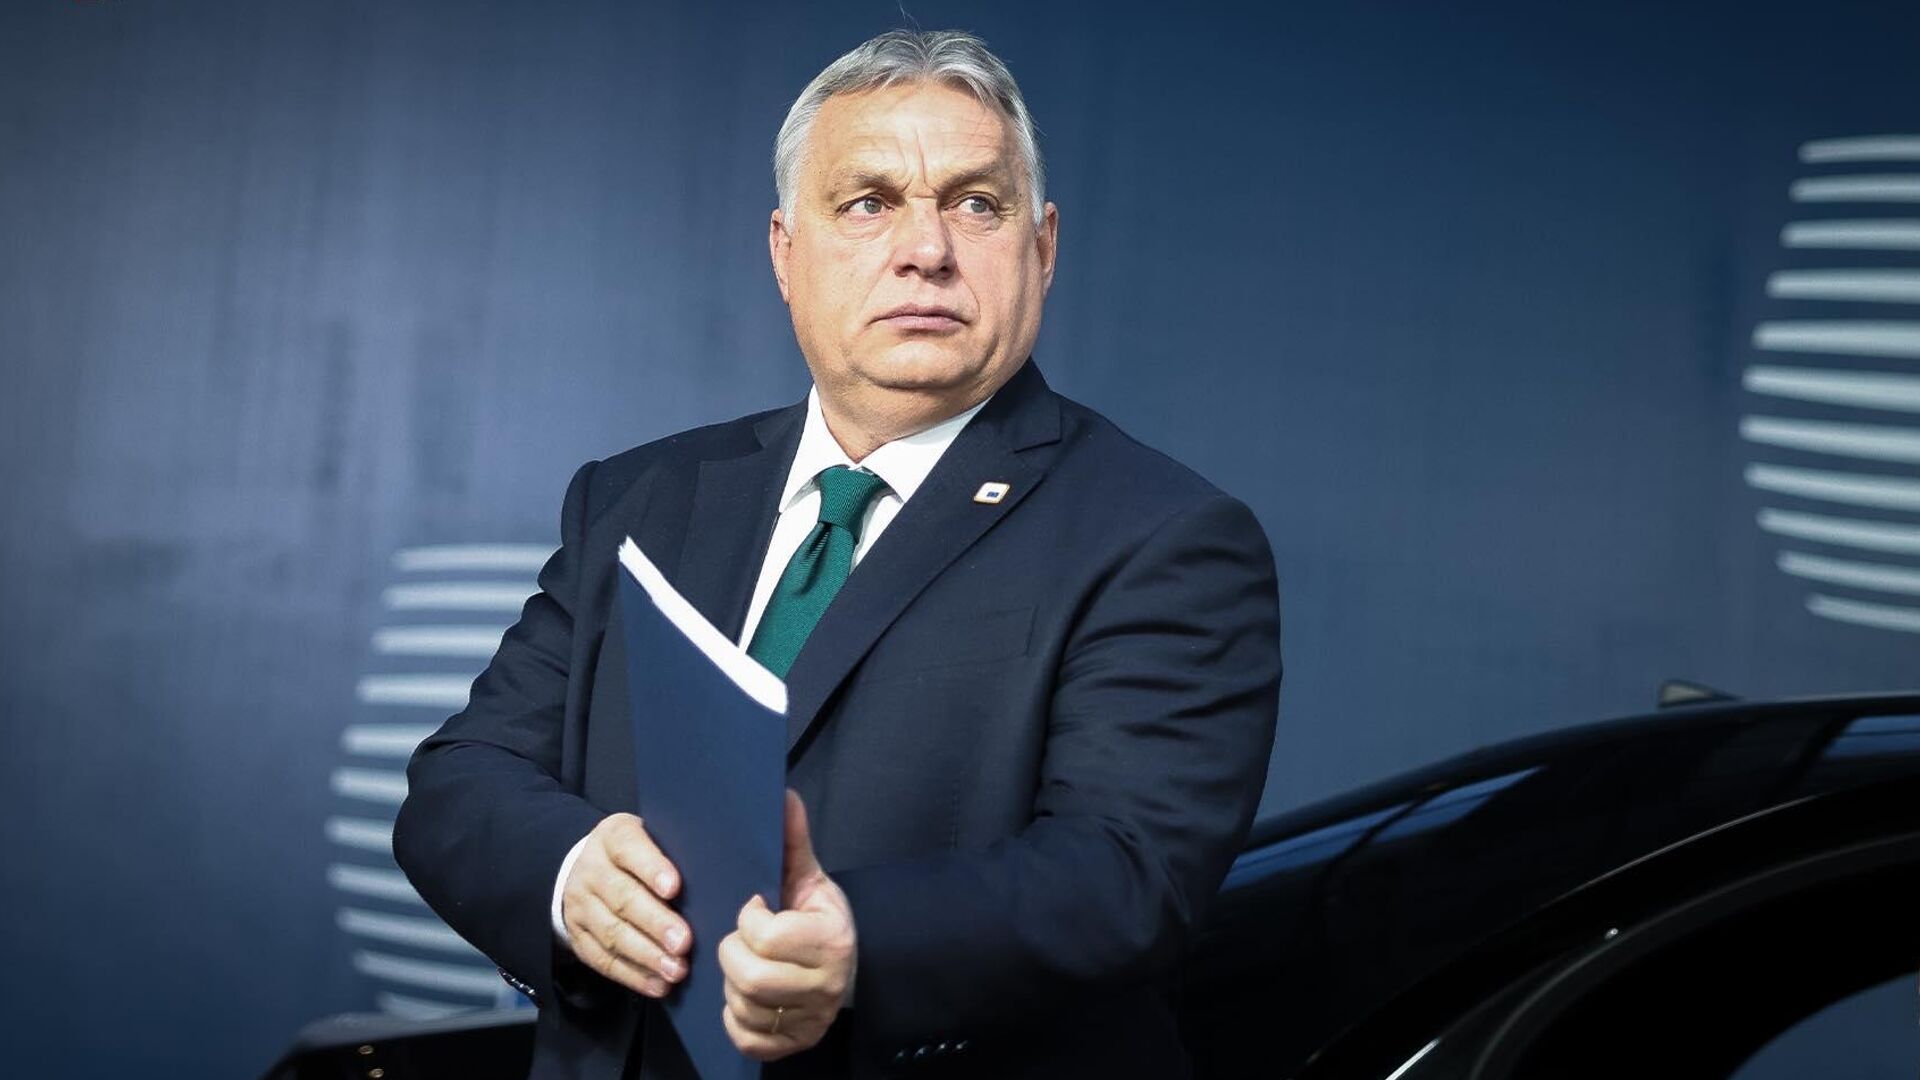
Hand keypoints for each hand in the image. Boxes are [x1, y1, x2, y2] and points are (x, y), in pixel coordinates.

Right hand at [560, 812, 691, 998]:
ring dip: (646, 955)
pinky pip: (602, 960)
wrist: (587, 868)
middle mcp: (591, 869)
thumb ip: (676, 850)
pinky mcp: (577, 936)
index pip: (628, 847)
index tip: (675, 888)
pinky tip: (659, 985)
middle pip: (621, 897)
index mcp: (612, 836)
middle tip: (684, 942)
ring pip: (611, 933)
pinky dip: (632, 975)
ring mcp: (579, 905)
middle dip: (655, 922)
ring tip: (677, 970)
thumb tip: (718, 878)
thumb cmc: (639, 853)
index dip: (651, 868)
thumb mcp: (652, 837)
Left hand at [720, 790, 855, 1060]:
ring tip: (742, 966)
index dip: (749, 919)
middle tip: (740, 942)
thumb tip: (781, 795)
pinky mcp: (795, 1044)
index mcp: (831, 939)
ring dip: (731, 986)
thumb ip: (792, 841)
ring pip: (744, 1007)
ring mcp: (811, 1018)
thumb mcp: (809, 880)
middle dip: (732, 954)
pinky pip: (746, 1037)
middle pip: (749, 976)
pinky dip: (735, 1019)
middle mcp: (826, 983)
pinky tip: (743, 998)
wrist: (846, 968)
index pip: (767, 935)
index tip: (755, 908)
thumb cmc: (818, 919)